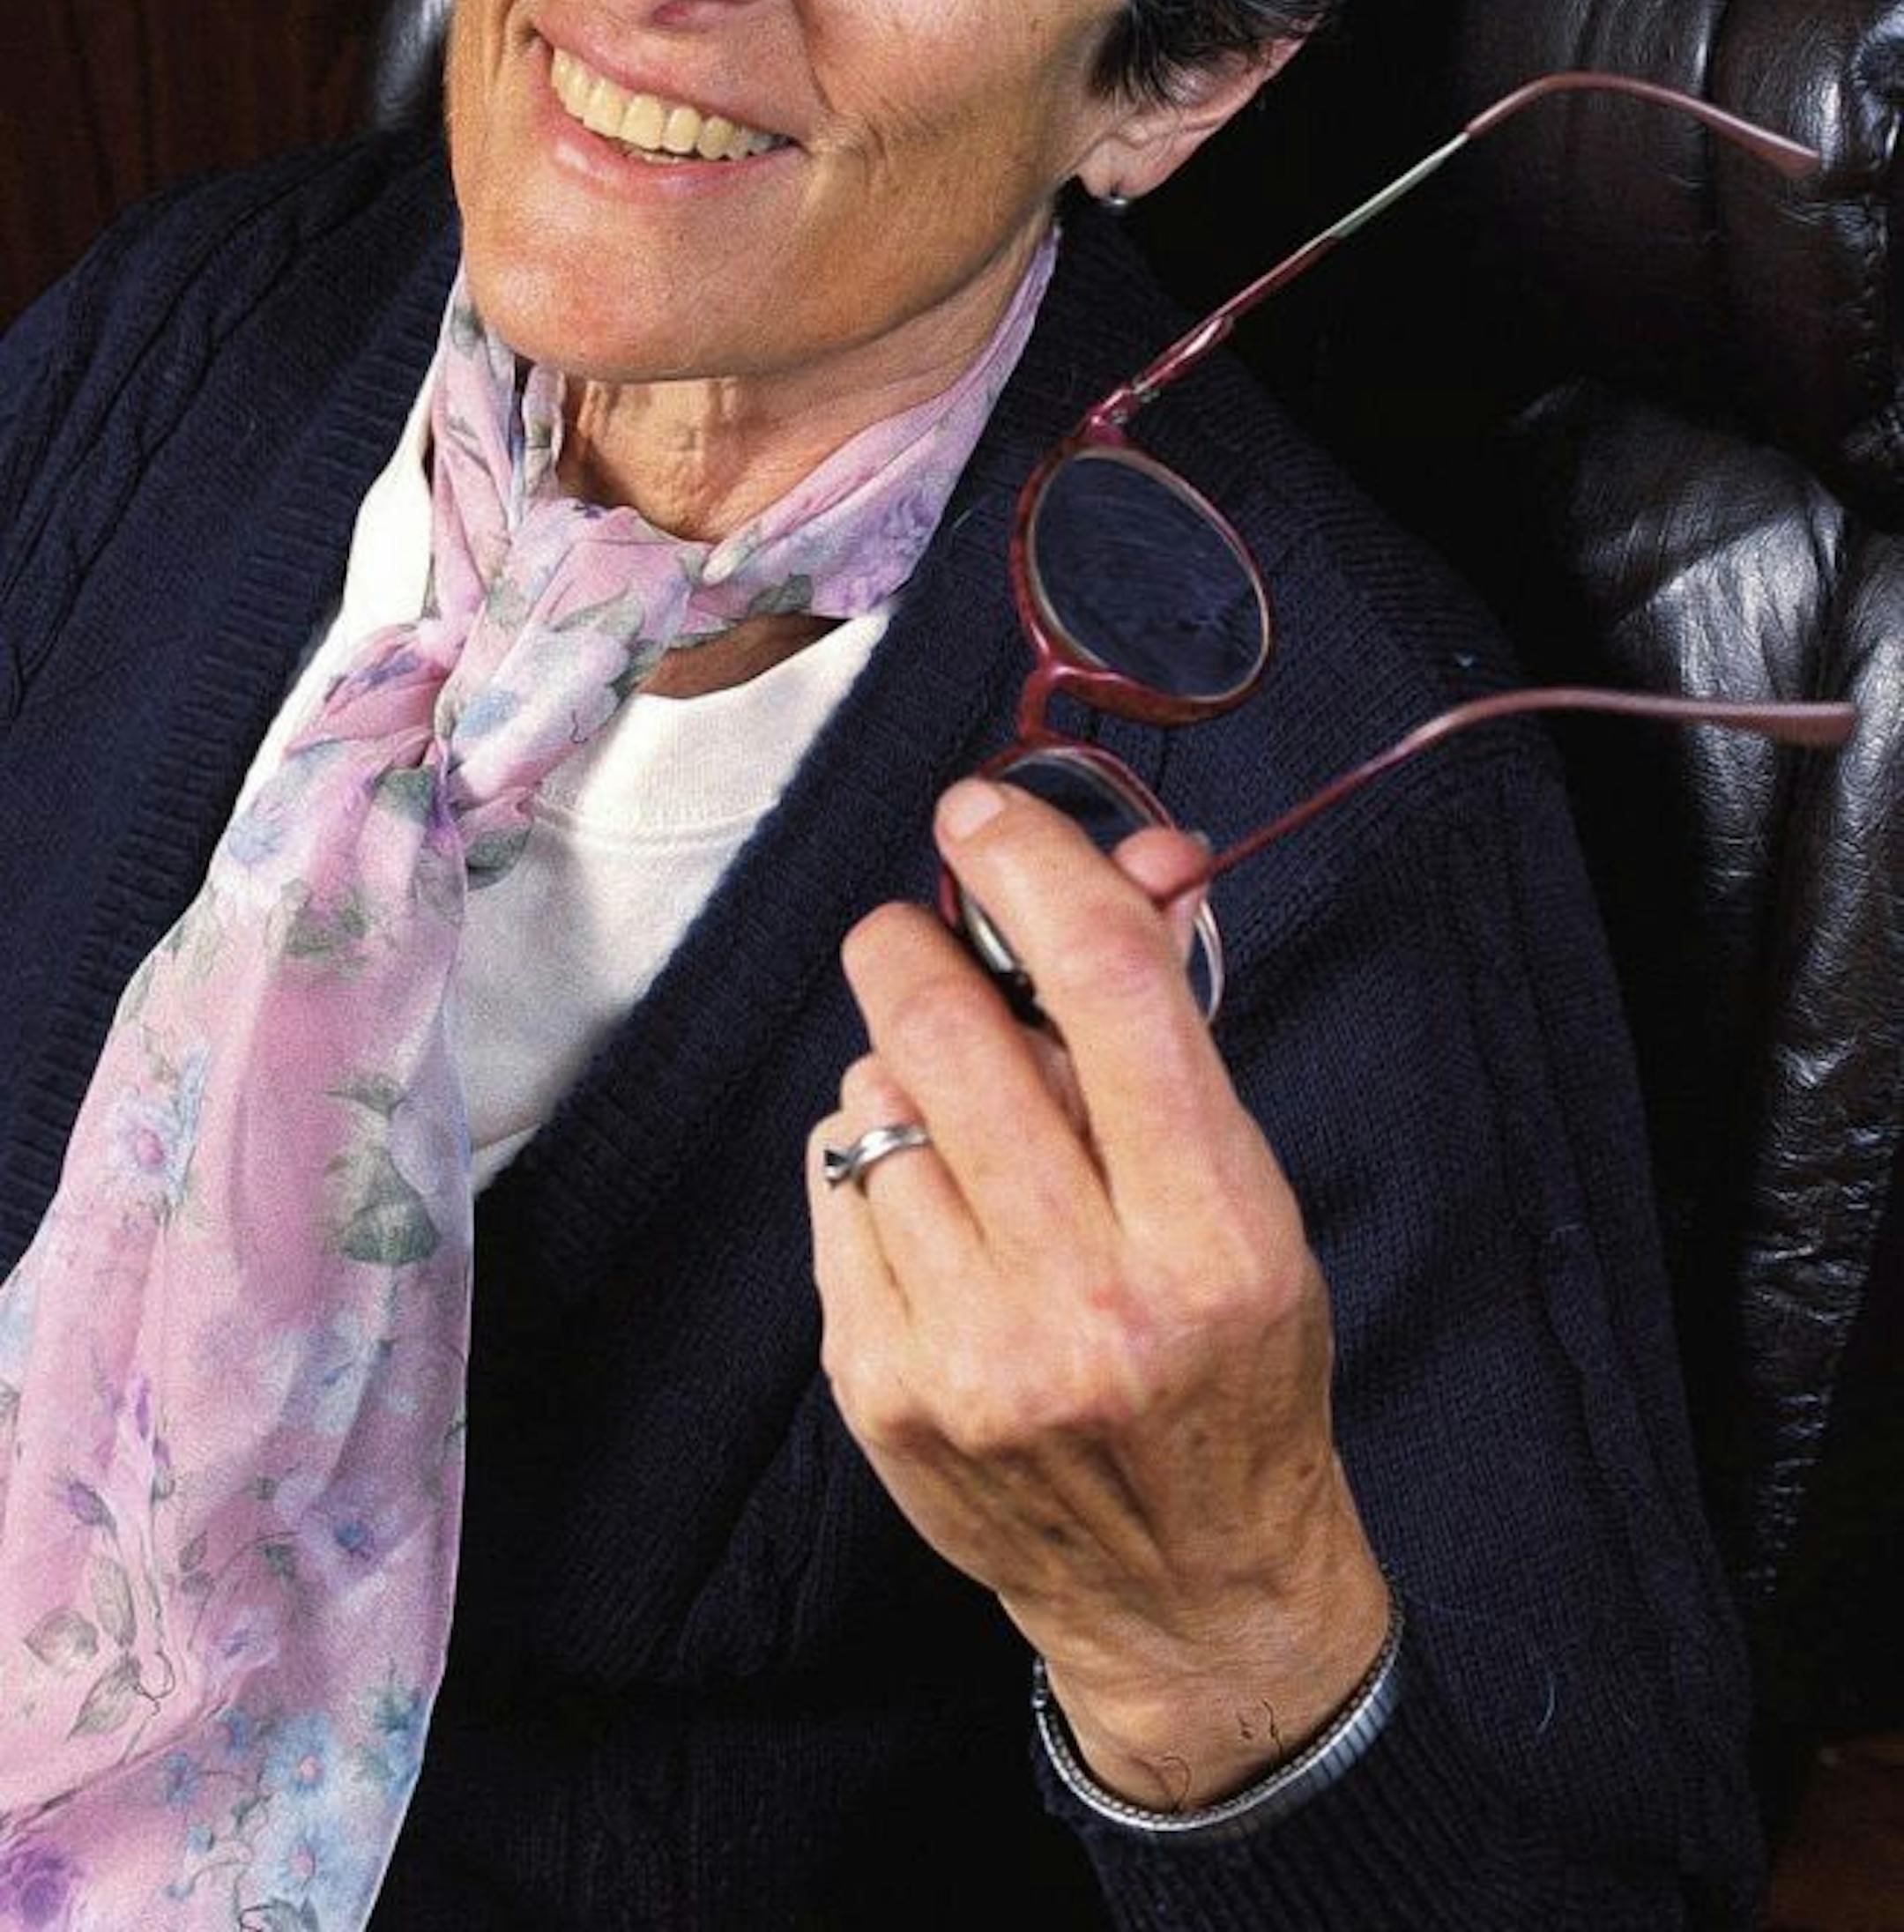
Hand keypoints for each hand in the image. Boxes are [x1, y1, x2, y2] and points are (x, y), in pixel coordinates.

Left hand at [809, 776, 1390, 1812]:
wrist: (1194, 1595)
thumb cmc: (1236, 1368)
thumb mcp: (1252, 1194)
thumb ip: (1175, 1028)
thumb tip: (1137, 860)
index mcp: (1211, 1234)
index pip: (1107, 990)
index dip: (1033, 867)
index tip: (979, 811)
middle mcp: (1088, 1296)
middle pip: (950, 1032)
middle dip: (915, 945)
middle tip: (920, 933)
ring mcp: (968, 1354)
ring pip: (875, 1101)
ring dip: (907, 1075)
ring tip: (970, 1134)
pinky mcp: (880, 1390)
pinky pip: (833, 1183)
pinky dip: (871, 1161)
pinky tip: (934, 1208)